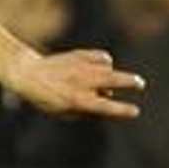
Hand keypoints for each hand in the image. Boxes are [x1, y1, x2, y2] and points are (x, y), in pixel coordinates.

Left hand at [5, 48, 144, 118]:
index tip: (135, 111)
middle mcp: (82, 82)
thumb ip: (85, 109)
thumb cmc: (46, 98)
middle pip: (114, 80)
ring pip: (109, 68)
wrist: (27, 75)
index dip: (122, 110)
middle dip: (131, 82)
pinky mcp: (79, 55)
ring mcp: (81, 67)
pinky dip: (105, 63)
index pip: (105, 107)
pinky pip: (102, 57)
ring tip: (108, 81)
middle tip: (140, 84)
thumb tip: (107, 97)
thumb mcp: (63, 112)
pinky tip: (101, 67)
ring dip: (113, 75)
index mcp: (77, 100)